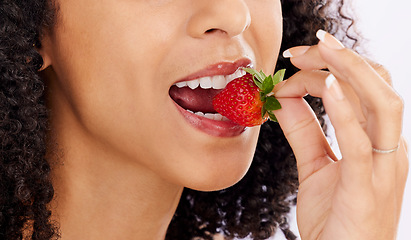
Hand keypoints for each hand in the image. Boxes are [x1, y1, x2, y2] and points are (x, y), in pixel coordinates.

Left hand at [273, 30, 408, 239]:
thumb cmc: (335, 217)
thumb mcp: (315, 165)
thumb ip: (303, 130)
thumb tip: (283, 99)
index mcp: (378, 141)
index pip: (362, 88)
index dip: (329, 67)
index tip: (292, 62)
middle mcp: (389, 148)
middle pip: (377, 85)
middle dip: (341, 58)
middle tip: (302, 49)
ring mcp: (383, 167)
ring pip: (382, 103)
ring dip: (350, 70)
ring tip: (321, 49)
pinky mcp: (366, 188)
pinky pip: (361, 143)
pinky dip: (346, 111)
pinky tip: (328, 87)